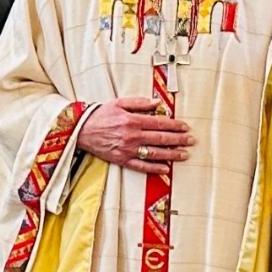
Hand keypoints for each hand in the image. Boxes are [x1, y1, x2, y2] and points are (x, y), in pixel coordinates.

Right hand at [76, 95, 194, 171]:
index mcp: (133, 120)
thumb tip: (158, 103)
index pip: (160, 123)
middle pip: (161, 138)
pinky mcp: (122, 160)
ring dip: (171, 154)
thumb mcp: (119, 103)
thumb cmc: (100, 115)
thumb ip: (139, 103)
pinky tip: (166, 169)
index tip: (185, 127)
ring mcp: (128, 149)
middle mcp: (132, 136)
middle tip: (191, 140)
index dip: (174, 125)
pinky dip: (154, 168)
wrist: (80, 129)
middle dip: (178, 139)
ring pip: (155, 153)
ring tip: (184, 154)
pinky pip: (141, 166)